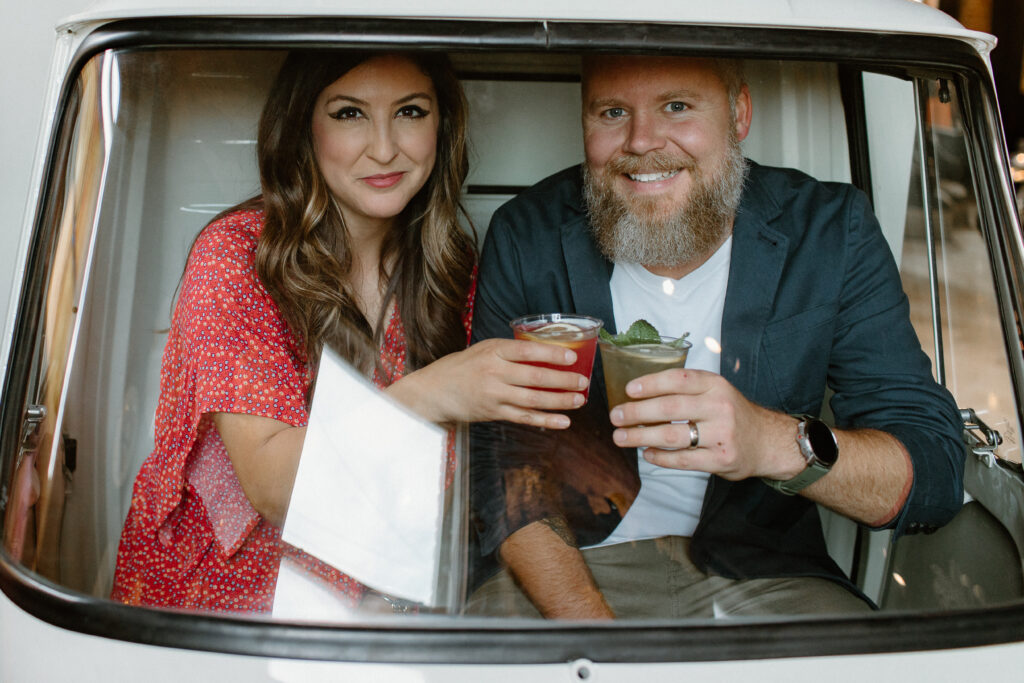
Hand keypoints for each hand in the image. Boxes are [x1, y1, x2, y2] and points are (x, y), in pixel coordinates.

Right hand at [388, 338, 589, 428]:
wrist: (433, 391)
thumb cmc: (462, 366)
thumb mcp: (484, 349)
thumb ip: (510, 351)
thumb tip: (546, 354)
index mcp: (493, 350)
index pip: (528, 351)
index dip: (552, 354)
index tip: (573, 357)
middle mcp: (494, 372)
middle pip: (535, 377)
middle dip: (563, 381)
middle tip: (583, 382)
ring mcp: (494, 395)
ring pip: (533, 400)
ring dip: (559, 401)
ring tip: (579, 400)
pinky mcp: (494, 413)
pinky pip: (524, 418)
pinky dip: (546, 421)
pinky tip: (563, 422)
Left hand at [607, 368, 804, 480]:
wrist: (768, 441)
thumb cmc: (732, 414)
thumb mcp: (717, 391)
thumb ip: (687, 390)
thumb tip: (640, 394)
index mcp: (715, 385)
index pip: (679, 379)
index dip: (651, 383)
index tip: (629, 390)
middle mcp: (719, 407)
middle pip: (670, 408)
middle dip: (637, 412)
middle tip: (616, 416)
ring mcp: (722, 434)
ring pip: (673, 436)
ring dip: (641, 437)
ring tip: (621, 438)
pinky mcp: (722, 459)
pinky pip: (683, 460)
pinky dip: (661, 458)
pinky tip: (646, 454)